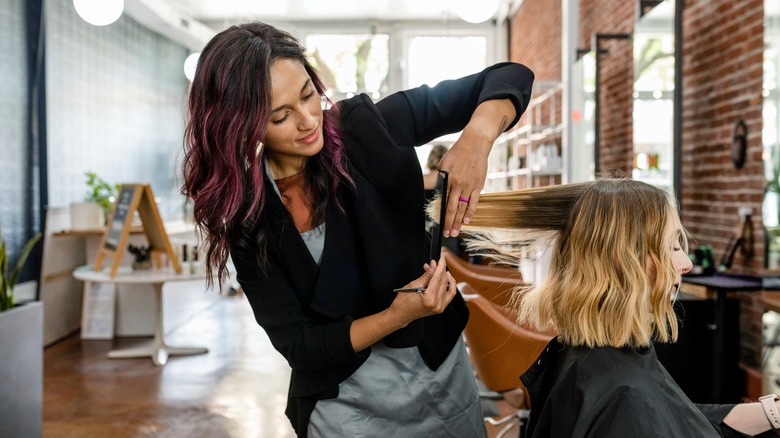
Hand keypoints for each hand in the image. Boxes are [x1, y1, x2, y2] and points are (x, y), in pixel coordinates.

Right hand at [389, 256, 456, 325]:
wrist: (400, 314)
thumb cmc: (403, 302)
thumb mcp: (413, 285)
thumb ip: (426, 275)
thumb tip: (433, 266)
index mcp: (429, 299)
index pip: (438, 278)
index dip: (440, 266)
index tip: (441, 258)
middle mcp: (437, 304)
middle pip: (444, 282)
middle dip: (441, 270)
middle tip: (437, 262)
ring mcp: (440, 308)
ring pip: (449, 287)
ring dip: (446, 277)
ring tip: (441, 270)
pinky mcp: (441, 308)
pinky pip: (449, 295)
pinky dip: (449, 286)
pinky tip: (446, 279)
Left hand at [436, 98, 514, 237]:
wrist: (475, 143)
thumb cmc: (457, 153)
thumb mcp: (443, 164)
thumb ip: (438, 178)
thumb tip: (433, 189)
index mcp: (447, 179)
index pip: (443, 201)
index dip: (441, 214)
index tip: (439, 224)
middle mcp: (458, 184)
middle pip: (452, 208)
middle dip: (449, 223)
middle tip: (447, 234)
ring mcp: (469, 185)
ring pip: (463, 208)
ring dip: (459, 221)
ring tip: (456, 232)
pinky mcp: (479, 185)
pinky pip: (474, 202)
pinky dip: (471, 212)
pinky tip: (467, 220)